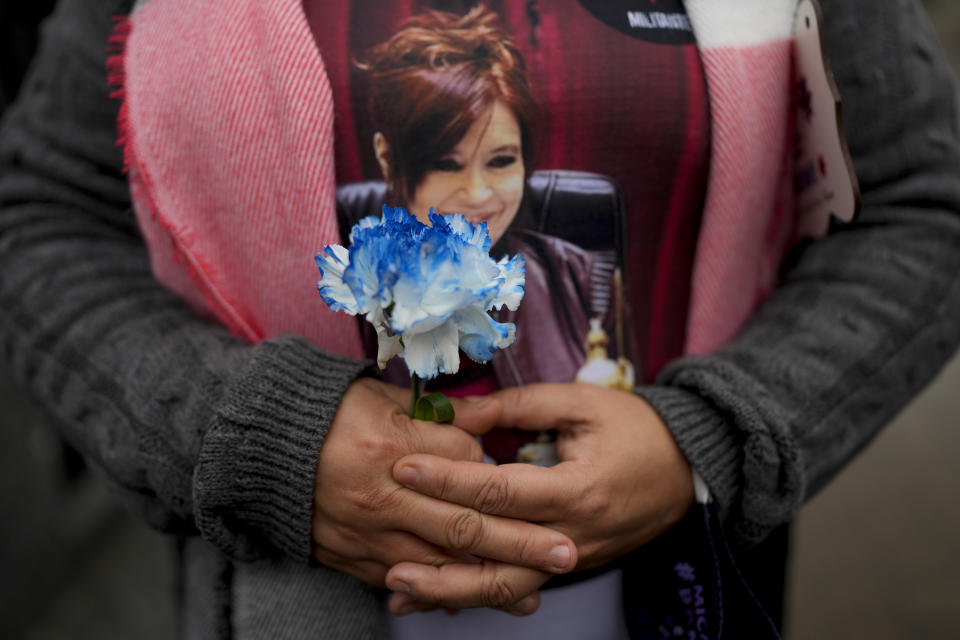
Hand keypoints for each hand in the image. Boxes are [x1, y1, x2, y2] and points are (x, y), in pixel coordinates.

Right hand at [312, 378, 577, 593]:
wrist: (264, 447)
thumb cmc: (330, 414)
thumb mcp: (382, 397)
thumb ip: (436, 414)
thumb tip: (485, 421)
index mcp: (393, 444)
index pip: (462, 464)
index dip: (498, 472)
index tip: (526, 477)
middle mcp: (384, 494)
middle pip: (464, 524)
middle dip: (521, 543)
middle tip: (567, 554)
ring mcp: (368, 530)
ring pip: (439, 564)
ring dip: (489, 581)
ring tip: (533, 593)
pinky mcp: (352, 555)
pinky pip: (402, 581)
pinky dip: (438, 592)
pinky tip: (469, 600)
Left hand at [385, 383, 694, 611]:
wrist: (689, 470)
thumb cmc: (635, 429)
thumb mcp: (581, 403)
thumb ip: (519, 406)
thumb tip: (459, 414)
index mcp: (577, 489)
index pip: (498, 490)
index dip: (447, 479)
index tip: (403, 467)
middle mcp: (572, 535)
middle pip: (495, 556)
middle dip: (436, 551)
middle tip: (385, 544)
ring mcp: (571, 558)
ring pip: (503, 588)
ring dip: (449, 591)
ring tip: (399, 589)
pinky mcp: (568, 565)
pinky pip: (516, 585)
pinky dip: (476, 593)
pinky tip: (439, 597)